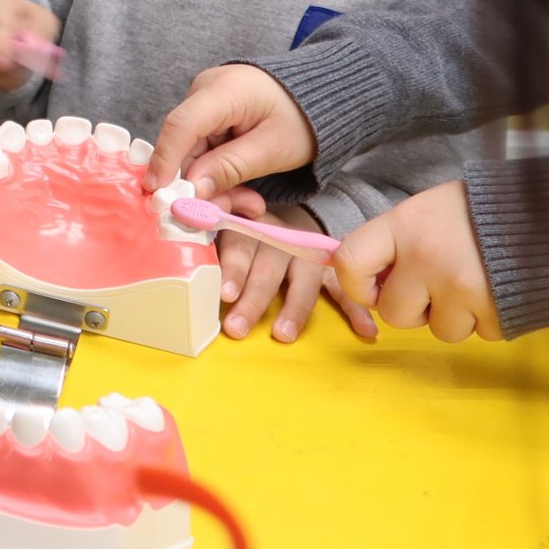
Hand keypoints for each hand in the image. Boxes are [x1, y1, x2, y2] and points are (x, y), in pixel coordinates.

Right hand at [145, 64, 316, 200]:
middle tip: (227, 214)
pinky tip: (243, 192)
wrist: (321, 99)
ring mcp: (204, 104)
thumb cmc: (304, 119)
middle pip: (186, 145)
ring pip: (194, 153)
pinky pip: (203, 151)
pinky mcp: (209, 117)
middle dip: (203, 185)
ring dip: (216, 185)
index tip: (159, 193)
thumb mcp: (274, 148)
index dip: (166, 159)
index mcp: (224, 90)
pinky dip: (220, 174)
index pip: (181, 125)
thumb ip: (231, 168)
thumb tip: (193, 190)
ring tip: (249, 205)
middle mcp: (204, 92)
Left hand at [216, 200, 376, 342]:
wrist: (295, 213)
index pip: (239, 245)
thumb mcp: (226, 220)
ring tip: (282, 335)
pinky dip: (355, 309)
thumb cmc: (249, 227)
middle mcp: (280, 238)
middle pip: (266, 268)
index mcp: (249, 226)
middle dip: (252, 300)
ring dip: (294, 309)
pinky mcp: (331, 267)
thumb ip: (206, 226)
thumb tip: (182, 220)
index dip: (232, 268)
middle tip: (236, 328)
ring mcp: (308, 254)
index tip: (224, 293)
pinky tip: (365, 330)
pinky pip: (343, 287)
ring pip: (302, 281)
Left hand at [333, 181, 500, 341]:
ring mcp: (460, 286)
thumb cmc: (475, 211)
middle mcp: (425, 257)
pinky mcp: (495, 309)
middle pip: (394, 313)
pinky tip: (496, 290)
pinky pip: (480, 333)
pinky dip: (487, 319)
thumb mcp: (425, 212)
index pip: (349, 262)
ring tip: (473, 284)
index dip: (356, 285)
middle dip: (413, 309)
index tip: (373, 288)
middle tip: (434, 289)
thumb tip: (370, 280)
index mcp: (402, 225)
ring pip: (440, 330)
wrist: (544, 210)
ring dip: (455, 316)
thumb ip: (394, 243)